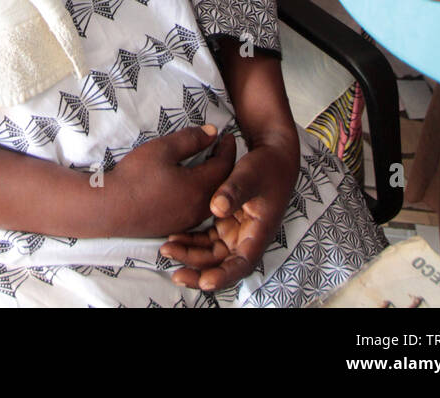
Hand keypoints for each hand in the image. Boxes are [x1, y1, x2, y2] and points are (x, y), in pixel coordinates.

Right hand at [104, 124, 236, 237]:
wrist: (110, 209)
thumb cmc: (135, 176)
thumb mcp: (163, 149)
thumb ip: (190, 139)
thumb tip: (212, 132)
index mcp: (199, 187)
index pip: (224, 165)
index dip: (228, 148)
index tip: (227, 135)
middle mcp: (199, 208)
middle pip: (223, 184)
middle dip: (225, 164)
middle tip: (221, 148)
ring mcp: (188, 221)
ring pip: (212, 199)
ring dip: (215, 181)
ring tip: (209, 164)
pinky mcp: (177, 226)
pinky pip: (199, 209)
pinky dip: (203, 193)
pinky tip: (192, 185)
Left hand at [159, 136, 299, 291]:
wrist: (271, 156)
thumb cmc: (265, 166)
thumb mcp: (251, 175)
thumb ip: (235, 191)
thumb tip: (217, 209)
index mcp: (259, 233)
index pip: (242, 263)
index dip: (224, 276)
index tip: (205, 281)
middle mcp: (247, 238)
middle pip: (223, 265)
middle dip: (199, 271)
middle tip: (176, 272)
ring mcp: (235, 232)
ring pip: (212, 254)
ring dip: (192, 256)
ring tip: (168, 249)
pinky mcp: (226, 224)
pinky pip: (207, 240)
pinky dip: (192, 242)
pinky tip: (174, 238)